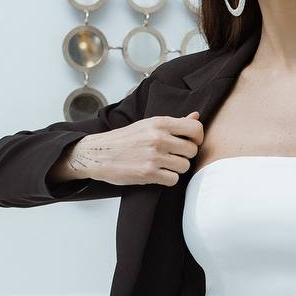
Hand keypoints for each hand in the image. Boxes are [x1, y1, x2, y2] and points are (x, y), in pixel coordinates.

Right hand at [63, 110, 203, 188]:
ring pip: (184, 166)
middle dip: (184, 155)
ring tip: (163, 165)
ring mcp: (154, 156)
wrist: (98, 154)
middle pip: (192, 150)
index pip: (195, 129)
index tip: (191, 142)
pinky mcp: (148, 173)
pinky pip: (173, 179)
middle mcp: (158, 138)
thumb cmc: (125, 139)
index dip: (197, 138)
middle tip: (172, 156)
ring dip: (176, 168)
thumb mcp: (148, 125)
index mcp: (160, 123)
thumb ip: (174, 122)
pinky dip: (167, 179)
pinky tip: (157, 173)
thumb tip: (196, 116)